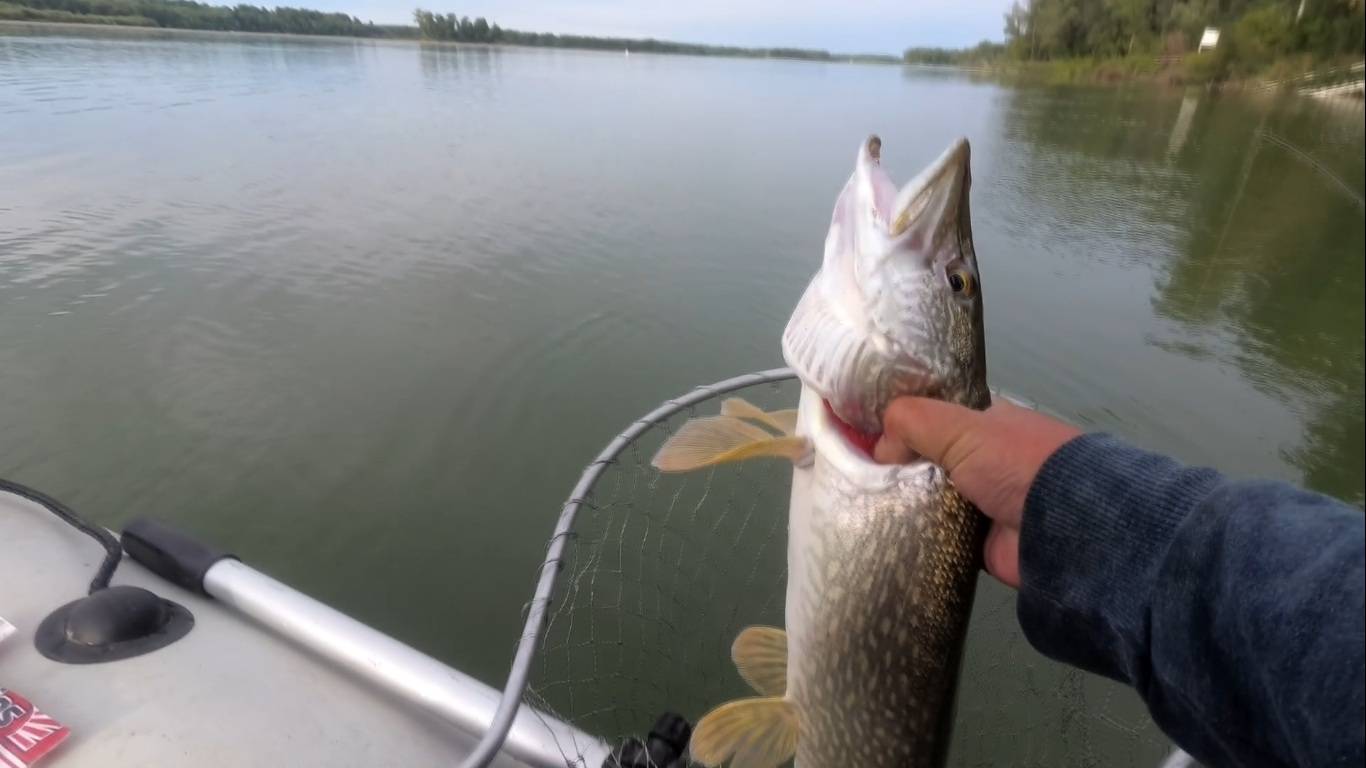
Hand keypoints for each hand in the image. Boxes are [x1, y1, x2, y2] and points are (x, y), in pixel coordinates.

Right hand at [873, 396, 1079, 587]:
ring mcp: (984, 502)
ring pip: (929, 499)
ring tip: (863, 506)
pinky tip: (885, 532)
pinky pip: (938, 536)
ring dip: (904, 504)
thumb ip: (913, 421)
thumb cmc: (1016, 463)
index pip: (935, 418)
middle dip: (898, 469)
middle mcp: (986, 460)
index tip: (865, 437)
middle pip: (927, 460)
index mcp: (988, 423)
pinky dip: (918, 535)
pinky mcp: (980, 542)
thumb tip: (878, 447)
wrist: (1066, 528)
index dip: (902, 425)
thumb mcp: (960, 427)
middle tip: (858, 478)